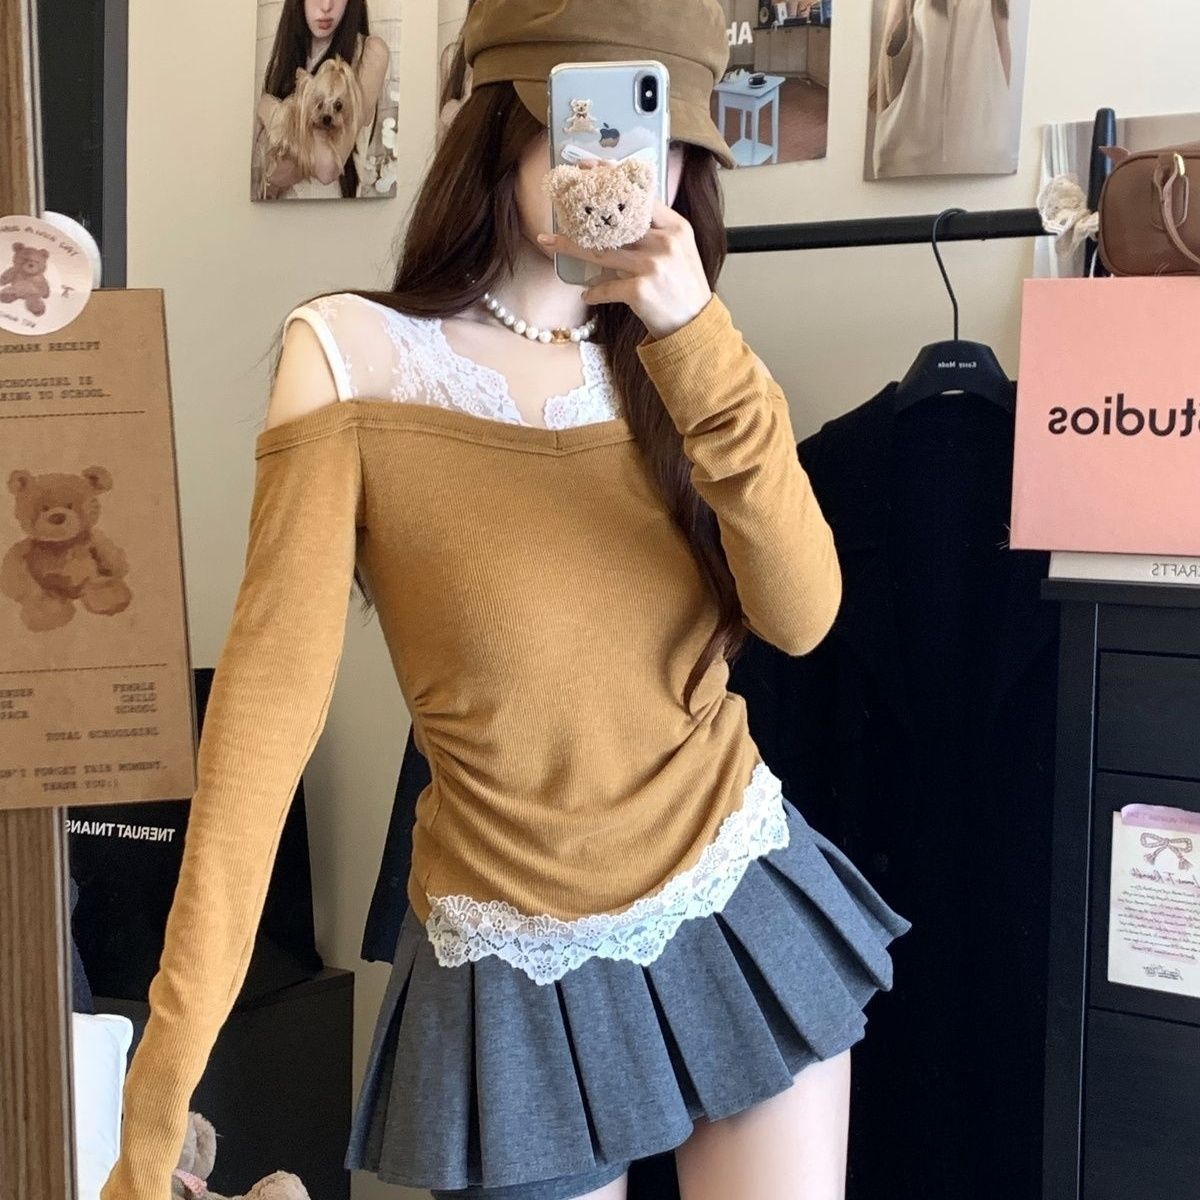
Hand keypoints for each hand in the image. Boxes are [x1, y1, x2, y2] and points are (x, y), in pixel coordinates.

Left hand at [536, 195, 712, 340]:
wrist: (694, 326)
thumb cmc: (684, 288)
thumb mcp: (680, 251)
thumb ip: (656, 233)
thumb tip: (620, 220)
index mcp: (676, 227)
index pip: (641, 197)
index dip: (614, 181)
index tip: (591, 167)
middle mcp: (664, 243)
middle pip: (615, 224)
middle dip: (583, 213)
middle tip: (559, 203)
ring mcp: (652, 266)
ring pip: (601, 251)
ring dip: (571, 247)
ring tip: (550, 241)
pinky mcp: (640, 291)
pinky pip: (606, 287)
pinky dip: (594, 292)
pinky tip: (587, 294)